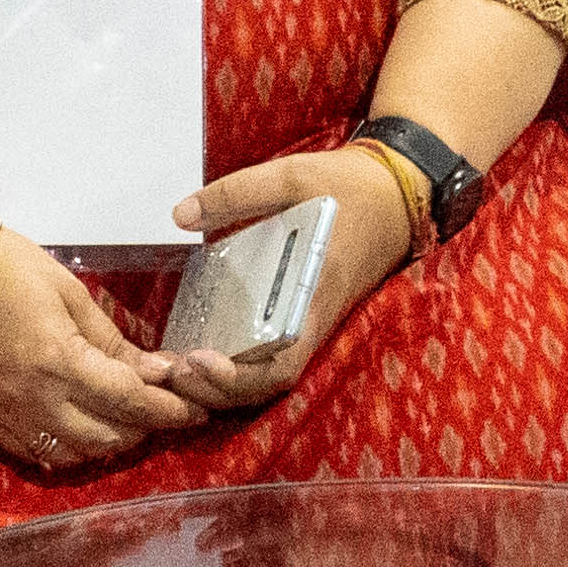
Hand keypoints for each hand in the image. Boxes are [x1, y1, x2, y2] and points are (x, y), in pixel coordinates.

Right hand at [0, 231, 204, 477]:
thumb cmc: (8, 267)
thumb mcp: (70, 292)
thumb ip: (112, 340)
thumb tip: (156, 371)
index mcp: (60, 361)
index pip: (130, 401)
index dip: (169, 410)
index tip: (196, 409)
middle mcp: (36, 399)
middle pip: (108, 437)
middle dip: (145, 427)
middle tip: (165, 407)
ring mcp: (10, 414)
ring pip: (76, 454)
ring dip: (110, 442)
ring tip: (127, 418)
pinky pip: (38, 455)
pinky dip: (69, 450)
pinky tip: (82, 430)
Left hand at [153, 147, 420, 418]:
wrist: (400, 192)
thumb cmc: (349, 187)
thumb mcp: (293, 175)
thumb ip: (237, 193)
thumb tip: (181, 214)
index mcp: (316, 293)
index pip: (282, 362)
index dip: (238, 376)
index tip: (197, 361)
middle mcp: (315, 320)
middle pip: (268, 382)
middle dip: (217, 391)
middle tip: (167, 373)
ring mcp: (312, 323)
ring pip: (269, 377)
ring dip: (222, 387)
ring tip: (174, 372)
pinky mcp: (306, 316)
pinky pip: (272, 357)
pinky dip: (236, 369)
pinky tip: (199, 356)